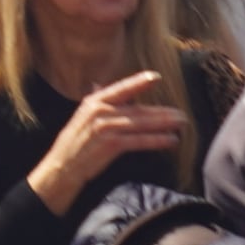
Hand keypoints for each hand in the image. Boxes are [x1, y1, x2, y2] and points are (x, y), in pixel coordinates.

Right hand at [26, 69, 189, 211]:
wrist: (62, 167)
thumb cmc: (74, 143)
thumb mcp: (82, 117)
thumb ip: (95, 101)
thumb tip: (99, 85)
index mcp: (93, 102)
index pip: (121, 89)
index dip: (139, 82)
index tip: (156, 77)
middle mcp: (100, 111)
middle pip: (138, 110)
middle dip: (162, 112)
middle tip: (182, 113)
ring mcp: (105, 128)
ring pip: (142, 124)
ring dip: (165, 124)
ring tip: (181, 125)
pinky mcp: (111, 145)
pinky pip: (140, 141)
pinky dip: (157, 140)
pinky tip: (171, 140)